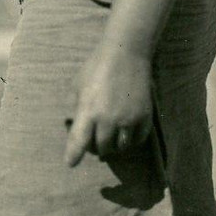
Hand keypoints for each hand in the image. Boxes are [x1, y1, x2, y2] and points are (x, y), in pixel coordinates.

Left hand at [65, 50, 153, 166]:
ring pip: (120, 148)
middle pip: (101, 148)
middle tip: (96, 140)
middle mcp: (108, 119)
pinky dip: (131, 140)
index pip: (79, 141)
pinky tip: (127, 133)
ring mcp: (128, 119)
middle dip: (97, 147)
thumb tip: (71, 124)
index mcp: (88, 111)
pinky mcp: (144, 116)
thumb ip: (73, 106)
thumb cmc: (97, 66)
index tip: (71, 163)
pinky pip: (138, 140)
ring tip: (112, 137)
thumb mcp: (77, 84)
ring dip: (115, 145)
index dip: (73, 155)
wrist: (127, 52)